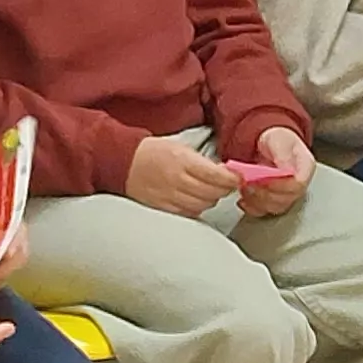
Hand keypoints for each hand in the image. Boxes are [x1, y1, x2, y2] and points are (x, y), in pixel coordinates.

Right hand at [125, 127, 240, 218]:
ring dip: (211, 199)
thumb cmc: (154, 152)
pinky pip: (188, 214)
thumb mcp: (181, 148)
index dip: (232, 180)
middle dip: (224, 190)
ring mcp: (169, 196)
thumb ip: (202, 162)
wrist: (124, 162)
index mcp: (183, 161)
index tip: (237, 179)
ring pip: (202, 206)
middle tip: (226, 185)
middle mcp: (177, 180)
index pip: (216, 176)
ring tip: (210, 191)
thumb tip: (225, 173)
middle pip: (212, 193)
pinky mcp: (162, 208)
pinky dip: (197, 208)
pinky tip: (196, 200)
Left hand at [239, 125, 316, 213]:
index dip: (279, 185)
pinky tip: (243, 198)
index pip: (298, 184)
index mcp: (306, 167)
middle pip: (287, 199)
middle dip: (264, 193)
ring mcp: (288, 195)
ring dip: (256, 200)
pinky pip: (264, 212)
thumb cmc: (277, 140)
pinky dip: (251, 207)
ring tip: (245, 187)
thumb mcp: (279, 140)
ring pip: (275, 207)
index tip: (261, 179)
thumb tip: (286, 170)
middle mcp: (299, 184)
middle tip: (248, 183)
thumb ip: (283, 154)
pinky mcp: (274, 201)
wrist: (267, 143)